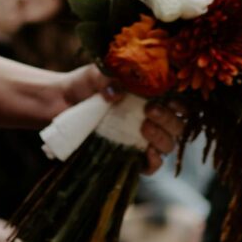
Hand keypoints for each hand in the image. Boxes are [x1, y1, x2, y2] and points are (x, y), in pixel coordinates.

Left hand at [45, 66, 179, 169]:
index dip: (181, 104)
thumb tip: (117, 92)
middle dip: (168, 119)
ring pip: (168, 145)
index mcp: (152, 97)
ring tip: (143, 126)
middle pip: (177, 126)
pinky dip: (153, 162)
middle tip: (149, 110)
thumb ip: (108, 78)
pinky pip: (151, 166)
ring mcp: (141, 139)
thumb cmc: (84, 84)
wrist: (60, 101)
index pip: (180, 104)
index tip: (169, 98)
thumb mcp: (96, 74)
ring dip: (161, 138)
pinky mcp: (129, 156)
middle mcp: (151, 119)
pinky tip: (147, 152)